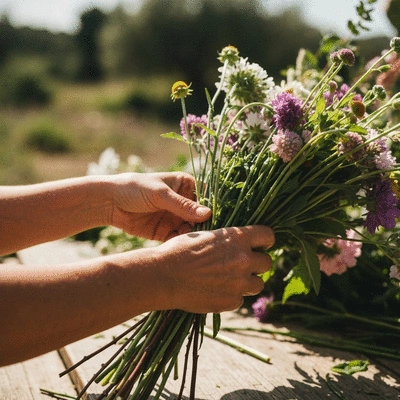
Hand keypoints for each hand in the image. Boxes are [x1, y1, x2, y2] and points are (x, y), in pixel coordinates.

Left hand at [109, 172, 210, 240]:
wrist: (109, 202)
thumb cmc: (135, 188)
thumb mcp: (160, 195)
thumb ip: (183, 205)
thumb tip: (208, 214)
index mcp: (186, 186)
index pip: (206, 197)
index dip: (213, 208)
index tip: (220, 220)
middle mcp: (184, 203)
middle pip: (201, 217)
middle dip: (205, 226)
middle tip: (208, 237)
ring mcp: (176, 218)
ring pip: (191, 230)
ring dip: (193, 237)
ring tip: (194, 244)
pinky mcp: (166, 232)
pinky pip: (178, 239)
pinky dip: (181, 244)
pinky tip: (183, 248)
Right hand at [156, 225, 274, 313]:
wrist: (163, 276)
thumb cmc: (179, 251)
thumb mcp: (205, 235)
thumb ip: (227, 240)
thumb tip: (237, 244)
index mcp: (237, 237)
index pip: (268, 236)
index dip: (265, 241)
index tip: (260, 245)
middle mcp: (243, 259)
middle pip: (267, 262)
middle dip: (257, 264)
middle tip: (243, 265)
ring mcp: (239, 282)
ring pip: (257, 284)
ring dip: (247, 282)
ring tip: (229, 280)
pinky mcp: (231, 301)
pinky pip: (240, 298)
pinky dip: (232, 295)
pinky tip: (215, 290)